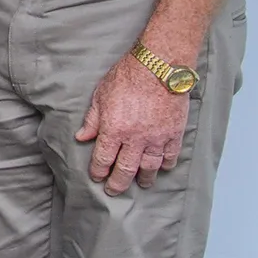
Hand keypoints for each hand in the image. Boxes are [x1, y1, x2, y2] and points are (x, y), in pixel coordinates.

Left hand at [76, 51, 192, 195]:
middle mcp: (136, 138)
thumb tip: (82, 137)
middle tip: (114, 191)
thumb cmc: (127, 77)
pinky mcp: (174, 133)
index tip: (97, 177)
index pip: (103, 159)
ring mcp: (157, 137)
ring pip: (150, 167)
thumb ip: (92, 120)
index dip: (99, 171)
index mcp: (114, 129)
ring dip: (144, 178)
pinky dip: (166, 165)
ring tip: (141, 184)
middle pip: (125, 169)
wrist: (159, 66)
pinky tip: (162, 168)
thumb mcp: (101, 96)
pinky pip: (171, 156)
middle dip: (118, 183)